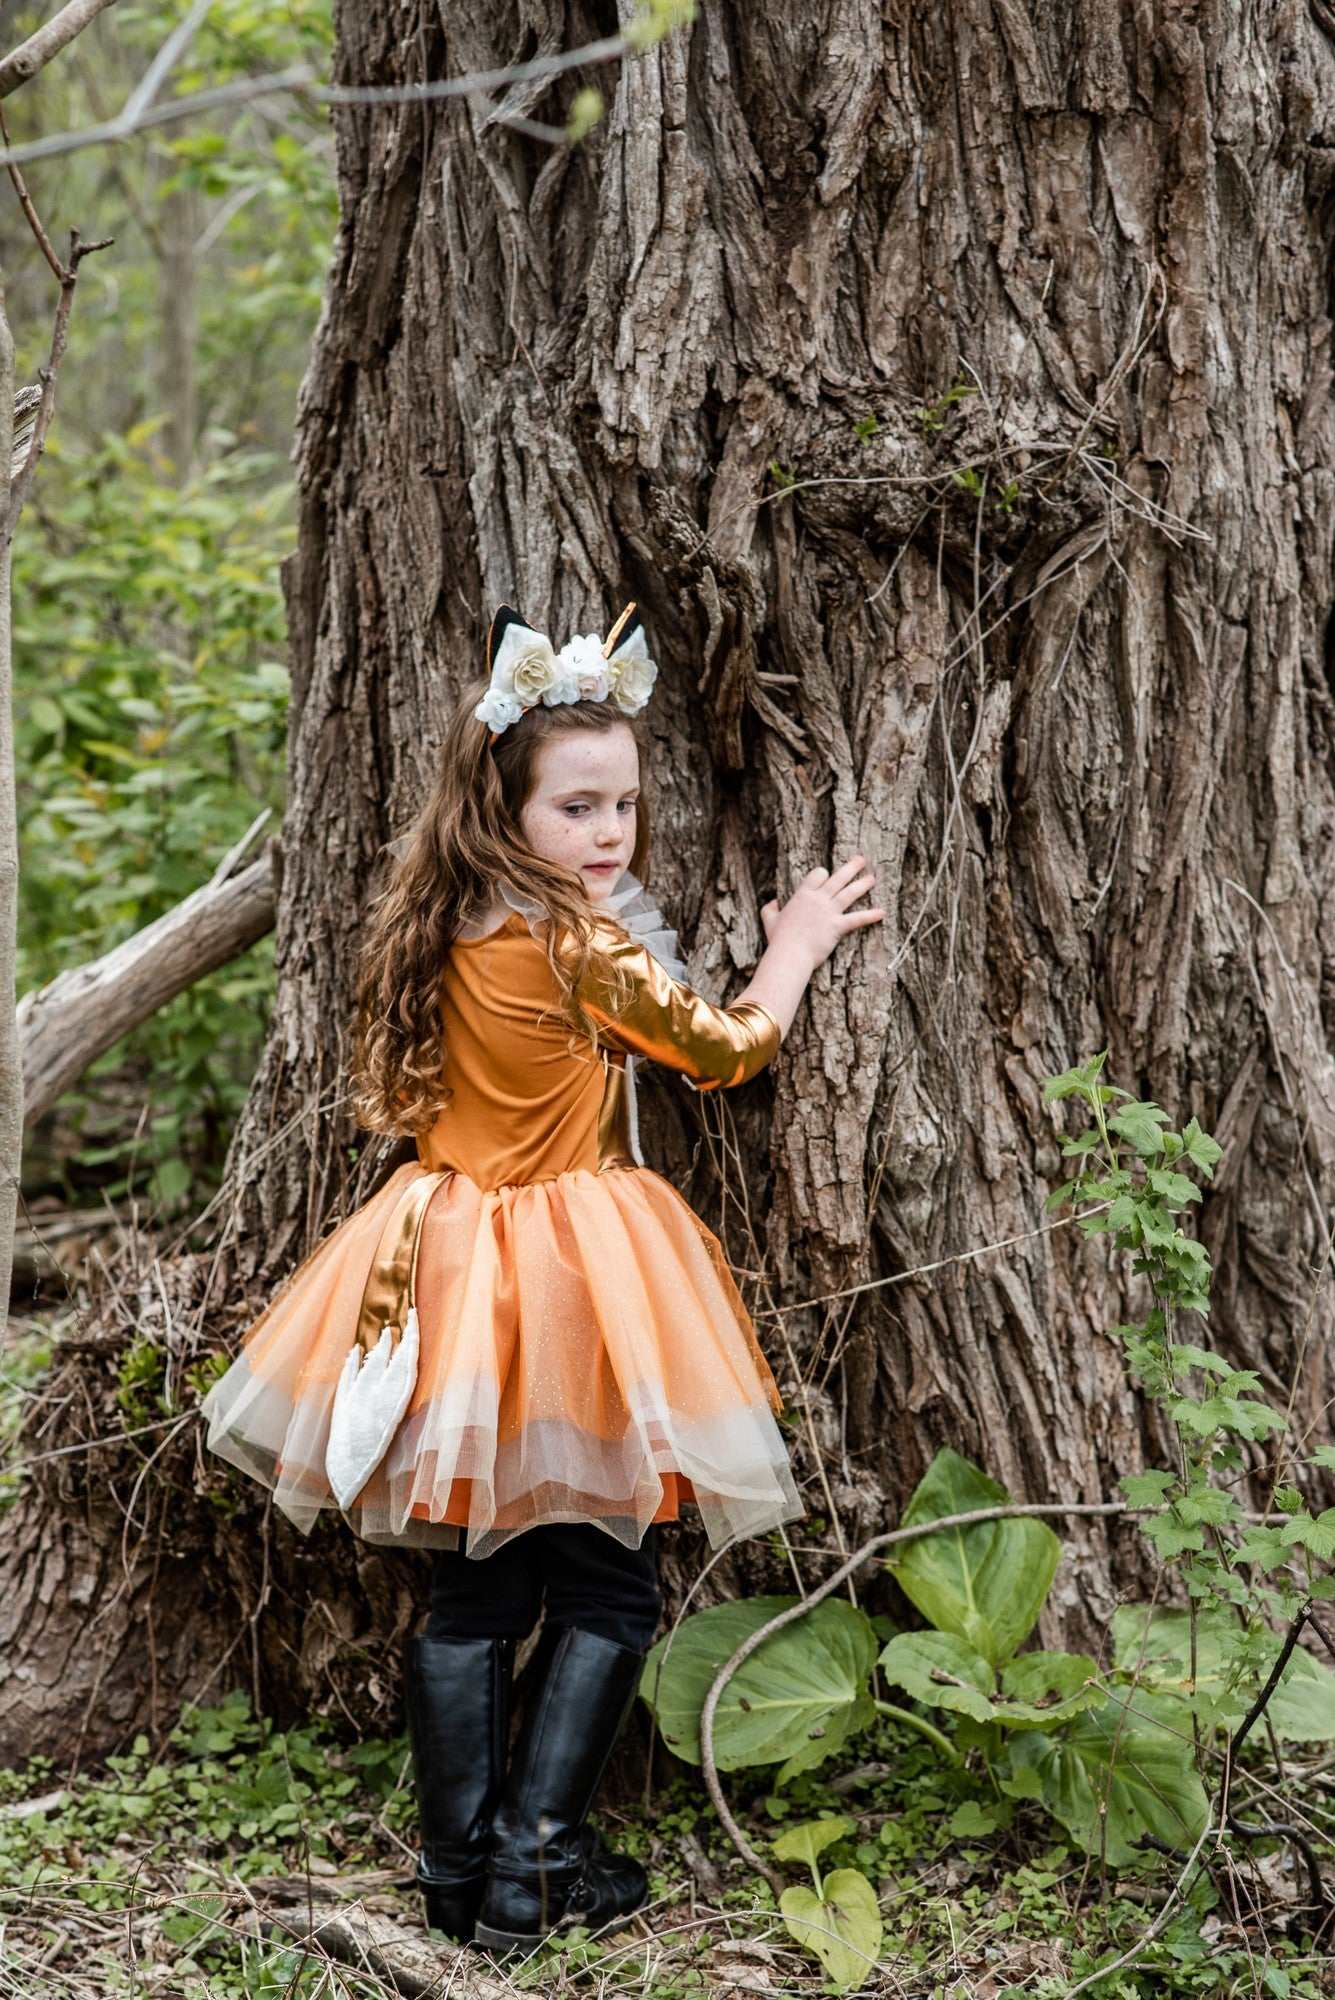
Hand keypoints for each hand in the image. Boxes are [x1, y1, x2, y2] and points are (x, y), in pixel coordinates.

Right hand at [760, 854, 884, 969]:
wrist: (789, 954)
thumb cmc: (779, 939)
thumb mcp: (769, 920)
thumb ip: (770, 909)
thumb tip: (774, 903)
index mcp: (802, 895)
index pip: (818, 874)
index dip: (824, 874)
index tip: (828, 875)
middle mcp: (817, 899)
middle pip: (838, 878)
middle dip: (851, 868)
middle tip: (862, 860)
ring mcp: (828, 912)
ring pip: (849, 893)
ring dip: (863, 884)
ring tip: (873, 878)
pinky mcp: (837, 926)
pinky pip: (857, 919)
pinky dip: (870, 916)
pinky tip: (882, 912)